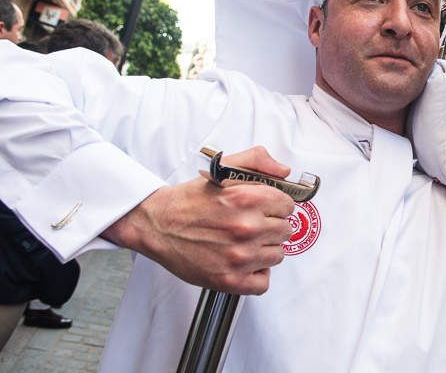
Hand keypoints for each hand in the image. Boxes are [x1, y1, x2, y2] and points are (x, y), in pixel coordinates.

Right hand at [103, 146, 294, 294]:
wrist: (157, 225)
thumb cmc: (189, 201)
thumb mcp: (224, 169)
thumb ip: (257, 161)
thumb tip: (284, 170)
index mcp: (247, 199)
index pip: (288, 206)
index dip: (277, 206)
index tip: (266, 209)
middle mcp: (246, 228)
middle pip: (285, 231)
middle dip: (272, 226)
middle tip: (252, 225)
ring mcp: (239, 256)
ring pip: (278, 256)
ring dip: (265, 250)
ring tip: (245, 242)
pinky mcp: (230, 280)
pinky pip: (263, 283)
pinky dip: (256, 275)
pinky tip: (244, 263)